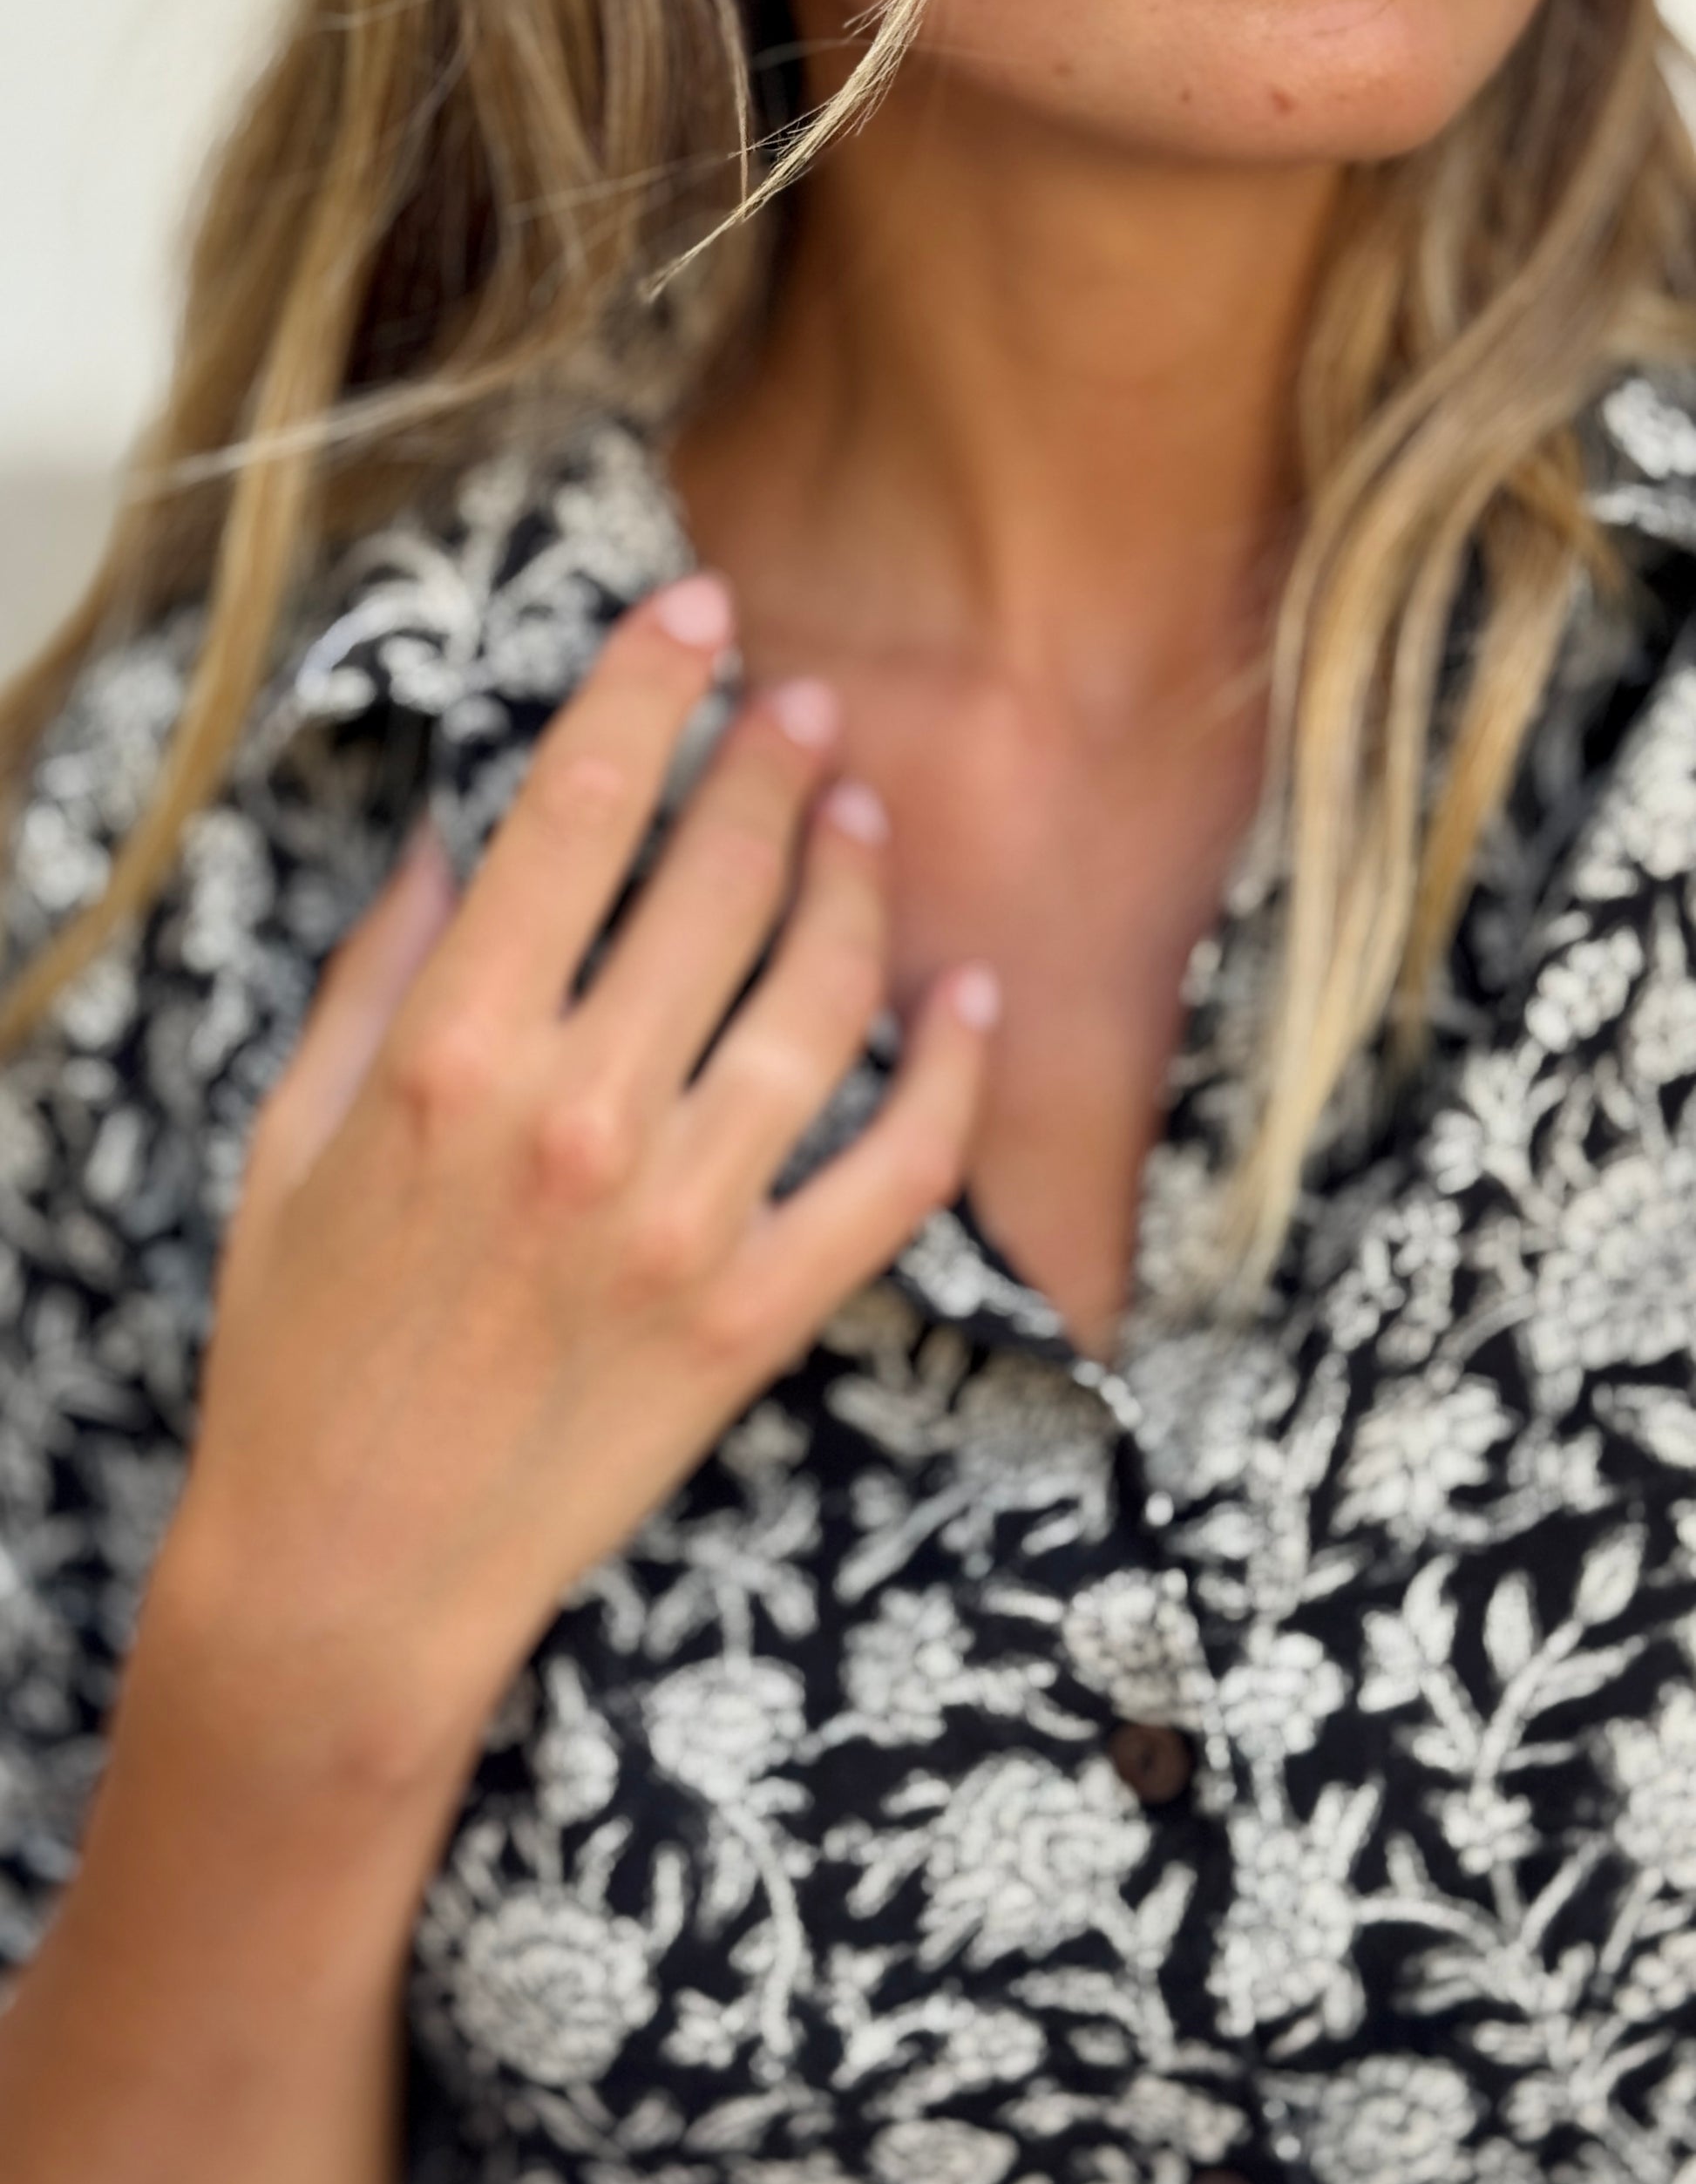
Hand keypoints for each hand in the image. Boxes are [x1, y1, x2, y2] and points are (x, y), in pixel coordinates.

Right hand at [153, 574, 997, 1786]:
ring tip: (861, 812)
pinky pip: (896, 1174)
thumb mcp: (289, 1139)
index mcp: (448, 1050)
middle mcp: (577, 1116)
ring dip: (854, 882)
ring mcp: (682, 1220)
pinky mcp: (756, 1317)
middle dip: (766, 762)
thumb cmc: (299, 1347)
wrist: (350, 1572)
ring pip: (820, 997)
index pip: (576, 806)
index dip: (649, 683)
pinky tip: (971, 994)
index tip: (698, 611)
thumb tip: (454, 835)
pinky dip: (951, 1076)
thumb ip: (374, 972)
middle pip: (713, 878)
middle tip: (801, 703)